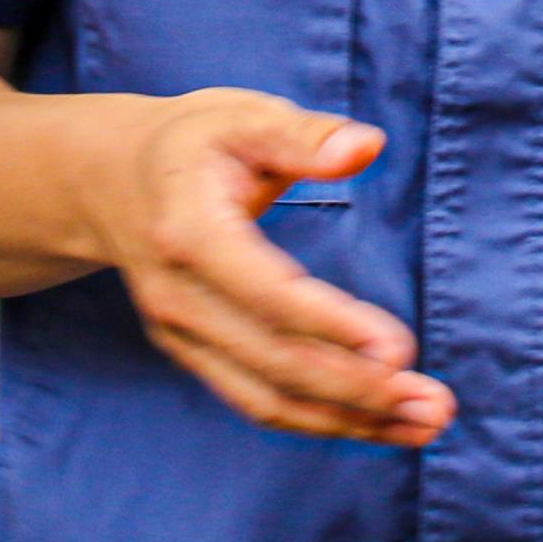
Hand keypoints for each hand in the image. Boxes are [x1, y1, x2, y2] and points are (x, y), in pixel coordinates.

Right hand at [71, 90, 452, 446]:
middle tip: (436, 405)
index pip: (268, 294)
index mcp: (191, 234)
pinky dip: (322, 420)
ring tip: (425, 425)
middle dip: (358, 390)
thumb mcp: (241, 116)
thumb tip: (366, 145)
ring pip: (268, 397)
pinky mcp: (193, 355)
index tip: (398, 349)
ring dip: (349, 420)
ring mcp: (181, 335)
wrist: (107, 179)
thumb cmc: (192, 143)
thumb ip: (303, 135)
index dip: (332, 326)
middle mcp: (179, 297)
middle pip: (274, 361)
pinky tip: (381, 424)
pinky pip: (259, 400)